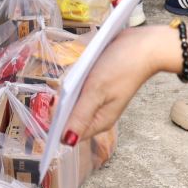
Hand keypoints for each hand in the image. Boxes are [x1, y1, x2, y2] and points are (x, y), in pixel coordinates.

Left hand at [61, 26, 167, 147]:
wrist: (144, 46)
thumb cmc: (122, 67)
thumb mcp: (97, 91)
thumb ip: (81, 115)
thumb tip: (67, 141)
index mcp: (99, 121)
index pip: (70, 133)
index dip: (55, 127)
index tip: (42, 114)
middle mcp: (99, 114)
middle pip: (71, 118)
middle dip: (59, 109)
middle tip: (52, 93)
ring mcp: (99, 99)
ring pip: (75, 103)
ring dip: (66, 95)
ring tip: (61, 83)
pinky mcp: (99, 85)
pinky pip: (81, 89)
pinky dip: (75, 84)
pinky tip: (73, 74)